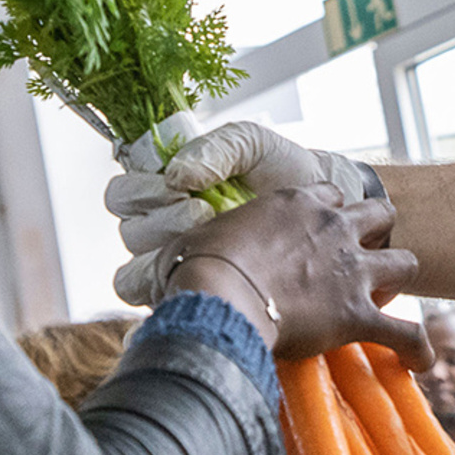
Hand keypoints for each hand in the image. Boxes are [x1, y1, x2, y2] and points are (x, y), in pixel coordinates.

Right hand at [104, 116, 379, 304]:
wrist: (330, 213)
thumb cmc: (286, 173)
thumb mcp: (254, 146)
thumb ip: (217, 149)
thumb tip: (177, 174)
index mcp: (166, 189)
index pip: (123, 195)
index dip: (141, 191)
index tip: (179, 187)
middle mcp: (165, 230)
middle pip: (129, 233)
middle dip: (162, 221)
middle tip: (202, 211)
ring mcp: (182, 268)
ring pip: (139, 273)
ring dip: (177, 254)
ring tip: (225, 241)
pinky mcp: (203, 301)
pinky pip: (169, 308)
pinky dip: (188, 295)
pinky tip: (228, 277)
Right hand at [154, 185, 429, 368]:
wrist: (217, 296)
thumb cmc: (196, 268)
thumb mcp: (197, 242)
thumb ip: (202, 249)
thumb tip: (165, 271)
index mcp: (296, 203)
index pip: (330, 194)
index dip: (329, 212)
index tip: (320, 231)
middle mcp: (333, 228)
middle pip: (380, 214)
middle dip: (378, 233)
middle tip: (364, 255)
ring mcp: (352, 271)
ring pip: (406, 263)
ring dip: (401, 279)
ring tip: (390, 298)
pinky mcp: (358, 315)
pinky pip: (406, 333)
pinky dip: (417, 349)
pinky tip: (420, 364)